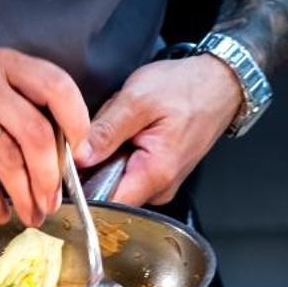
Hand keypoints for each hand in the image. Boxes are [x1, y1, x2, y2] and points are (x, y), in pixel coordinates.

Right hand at [0, 48, 89, 227]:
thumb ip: (16, 107)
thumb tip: (60, 156)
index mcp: (1, 64)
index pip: (56, 86)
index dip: (77, 123)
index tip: (80, 158)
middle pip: (35, 132)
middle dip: (50, 176)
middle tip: (52, 202)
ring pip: (7, 159)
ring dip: (25, 195)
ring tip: (30, 213)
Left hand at [73, 55, 242, 207]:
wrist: (218, 84)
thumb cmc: (187, 88)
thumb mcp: (139, 99)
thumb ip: (106, 130)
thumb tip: (78, 157)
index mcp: (155, 173)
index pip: (106, 202)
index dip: (81, 187)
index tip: (69, 165)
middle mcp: (160, 187)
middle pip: (106, 188)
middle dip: (96, 159)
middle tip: (105, 128)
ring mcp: (160, 183)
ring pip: (114, 176)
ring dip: (109, 151)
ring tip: (124, 124)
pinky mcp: (158, 174)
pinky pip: (126, 169)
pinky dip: (121, 148)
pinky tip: (131, 128)